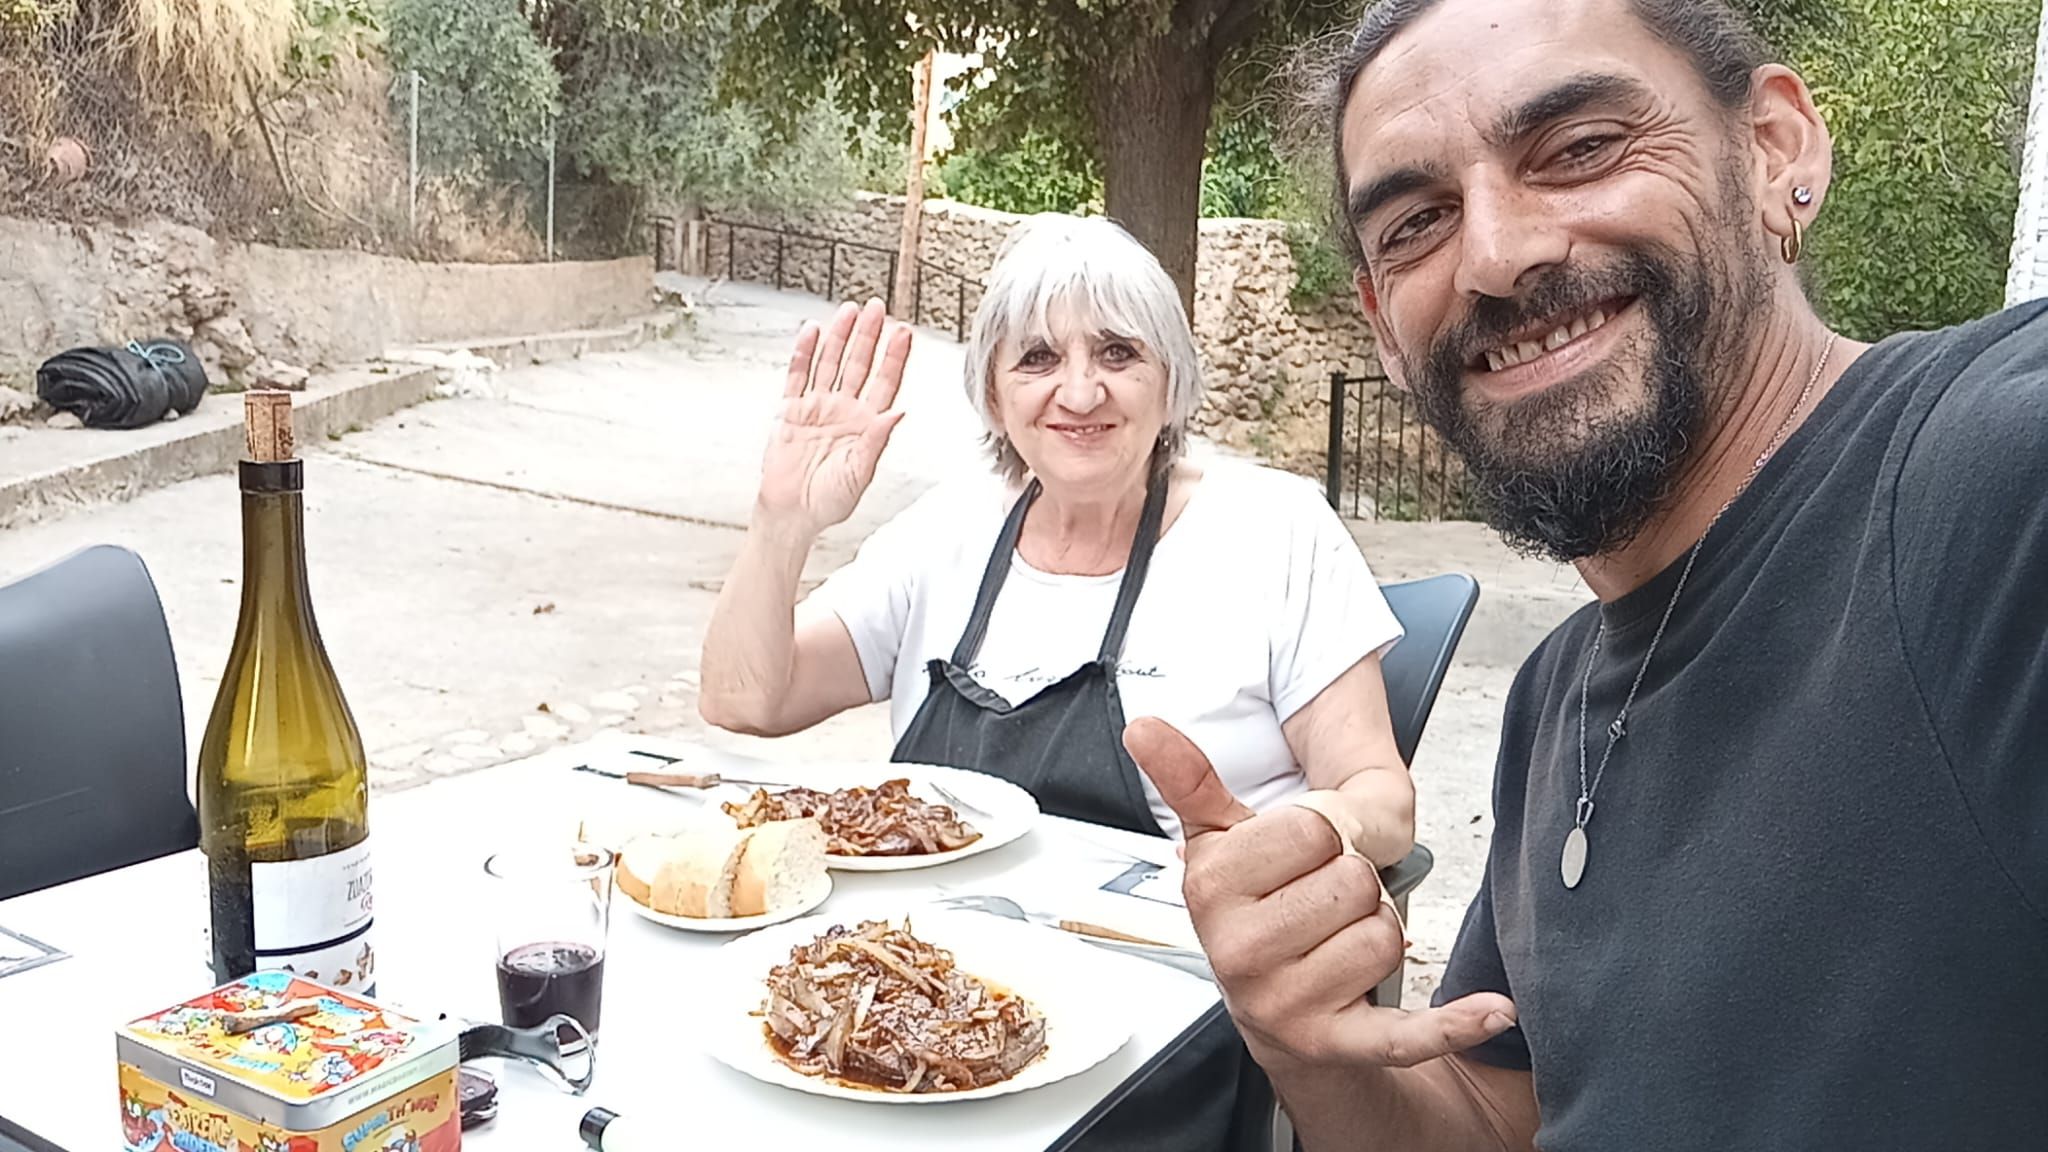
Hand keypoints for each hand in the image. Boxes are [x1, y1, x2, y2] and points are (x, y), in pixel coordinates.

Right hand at [756, 299, 911, 536]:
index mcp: (866, 425)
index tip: (903, 333)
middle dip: (868, 336)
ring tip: (849, 311)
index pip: (885, 383)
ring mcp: (817, 407)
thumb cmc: (828, 501)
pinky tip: (812, 332)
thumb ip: (876, 441)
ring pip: (830, 363)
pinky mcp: (791, 411)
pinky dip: (803, 353)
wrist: (791, 513)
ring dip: (840, 337)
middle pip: (859, 365)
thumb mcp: (859, 474)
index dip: (894, 358)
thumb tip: (898, 413)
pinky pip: (797, 376)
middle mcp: (844, 410)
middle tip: (877, 308)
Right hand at [1124, 717, 1516, 1069]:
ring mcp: (1283, 1002)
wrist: (1271, 1008)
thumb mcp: (1220, 839)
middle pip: (1354, 881)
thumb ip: (1189, 778)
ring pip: (1383, 935)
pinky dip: (1454, 1024)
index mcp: (1209, 888)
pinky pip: (1406, 1032)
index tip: (1300, 855)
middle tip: (1320, 903)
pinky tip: (1492, 1011)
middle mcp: (1239, 951)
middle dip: (1356, 883)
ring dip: (1379, 932)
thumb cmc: (1255, 912)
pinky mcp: (1334, 1044)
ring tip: (1338, 942)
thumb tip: (1144, 726)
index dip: (1324, 834)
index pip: (1312, 830)